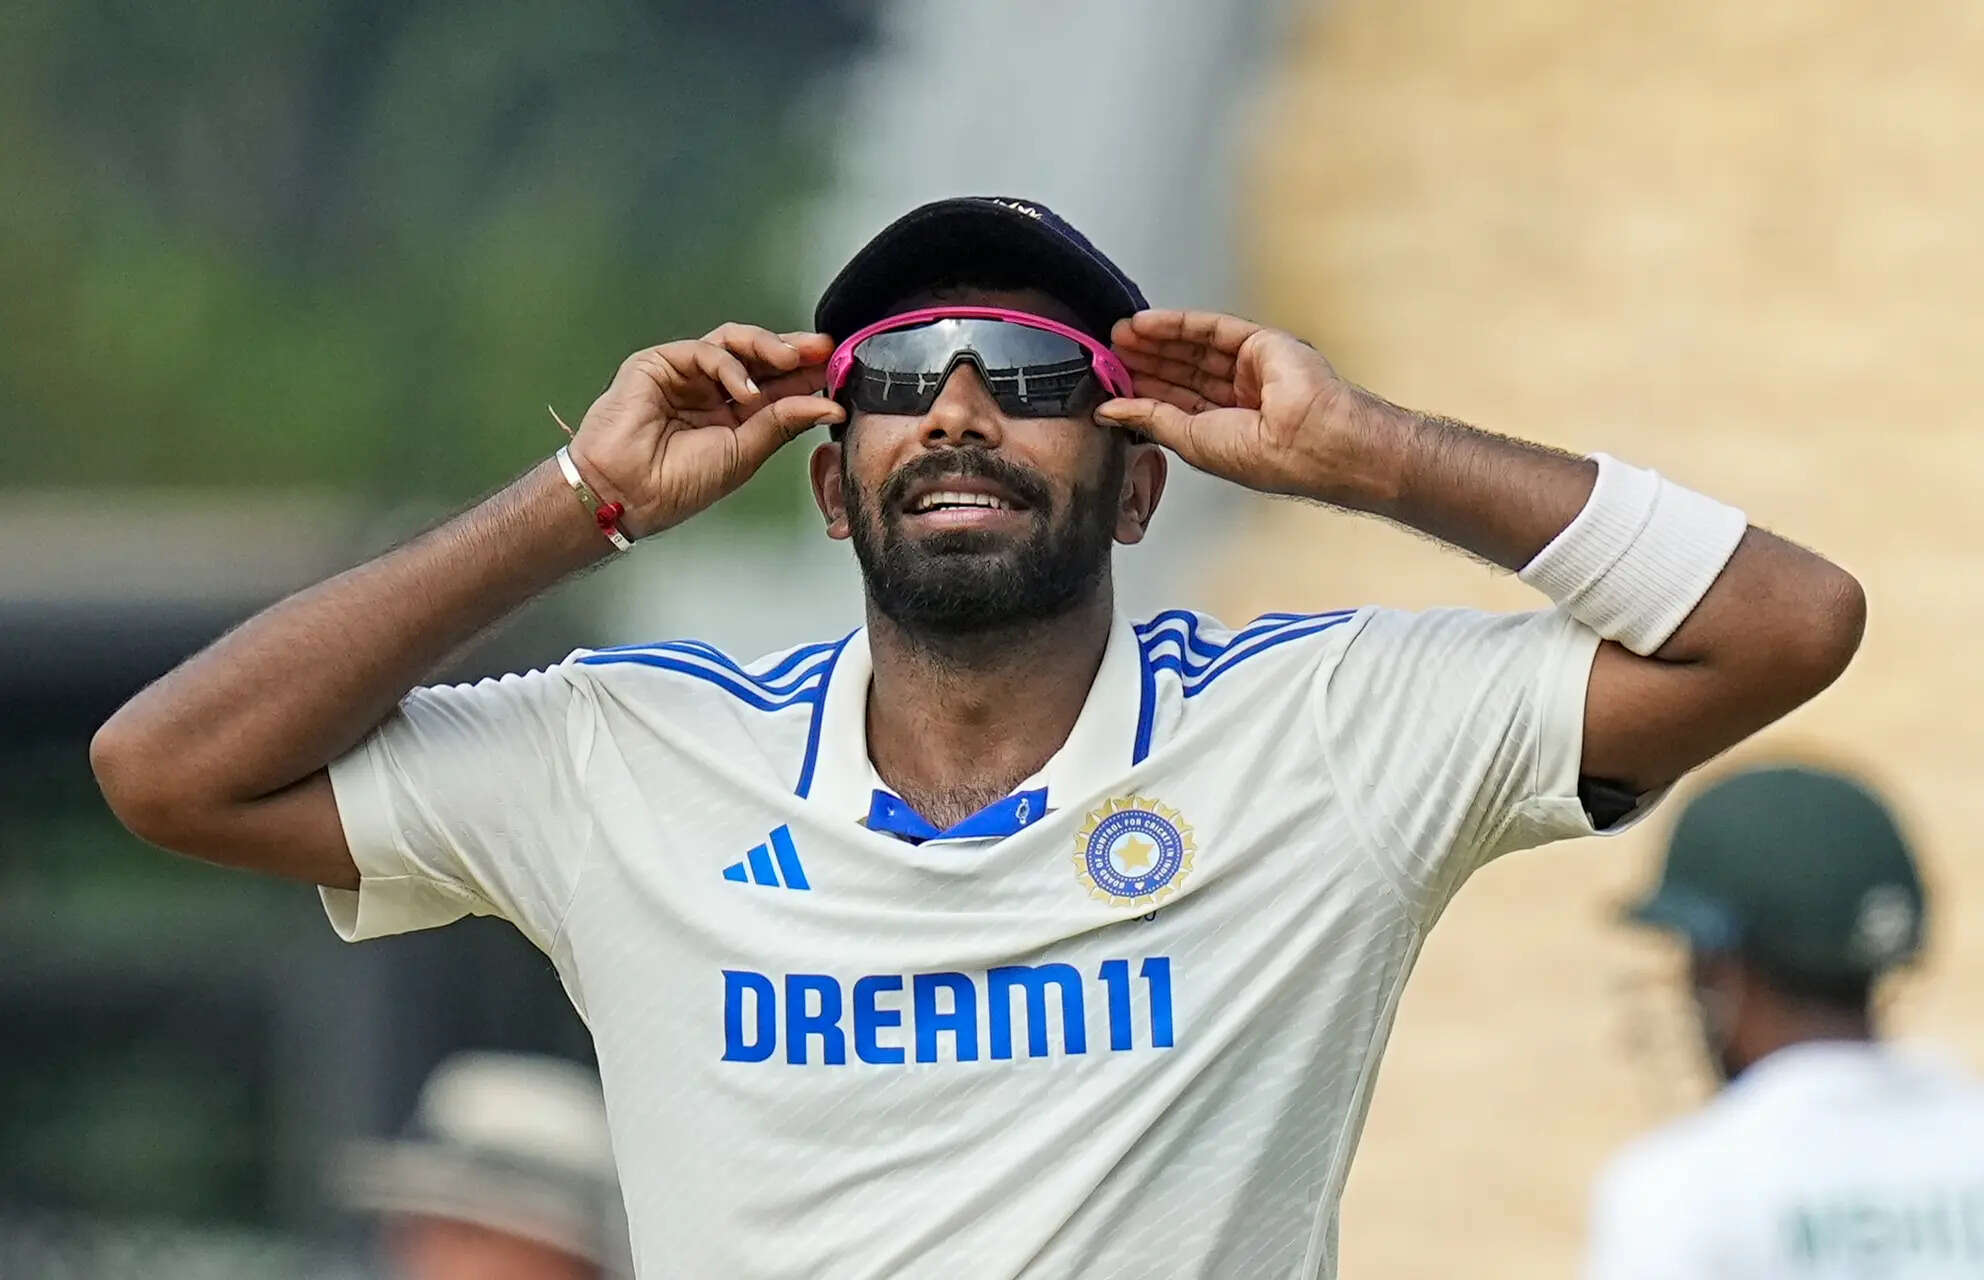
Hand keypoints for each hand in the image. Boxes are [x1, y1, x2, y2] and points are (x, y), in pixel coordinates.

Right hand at [566, 324, 846, 536]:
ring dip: (768, 347)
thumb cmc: (677, 484)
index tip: (838, 370)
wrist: (626, 492)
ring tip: (794, 359)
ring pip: (734, 344)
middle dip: (794, 351)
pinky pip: (705, 351)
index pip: (777, 386)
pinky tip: (747, 389)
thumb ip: (783, 422)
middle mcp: (711, 392)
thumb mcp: (745, 452)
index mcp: (732, 416)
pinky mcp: (660, 363)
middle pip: (759, 359)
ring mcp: (686, 375)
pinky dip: (731, 365)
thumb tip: (829, 407)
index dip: (807, 377)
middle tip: (824, 349)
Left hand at [1096, 310, 1403, 507]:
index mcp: (1229, 429)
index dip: (1143, 389)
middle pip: (1182, 372)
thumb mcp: (1191, 440)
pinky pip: (1212, 328)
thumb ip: (1150, 419)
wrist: (1311, 439)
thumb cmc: (1266, 456)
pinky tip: (1146, 323)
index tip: (1111, 379)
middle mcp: (1241, 397)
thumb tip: (1109, 411)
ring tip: (1119, 334)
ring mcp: (1252, 368)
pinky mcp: (1260, 342)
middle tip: (1109, 351)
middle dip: (1146, 360)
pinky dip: (1177, 324)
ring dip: (1156, 340)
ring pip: (1194, 348)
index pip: (1177, 402)